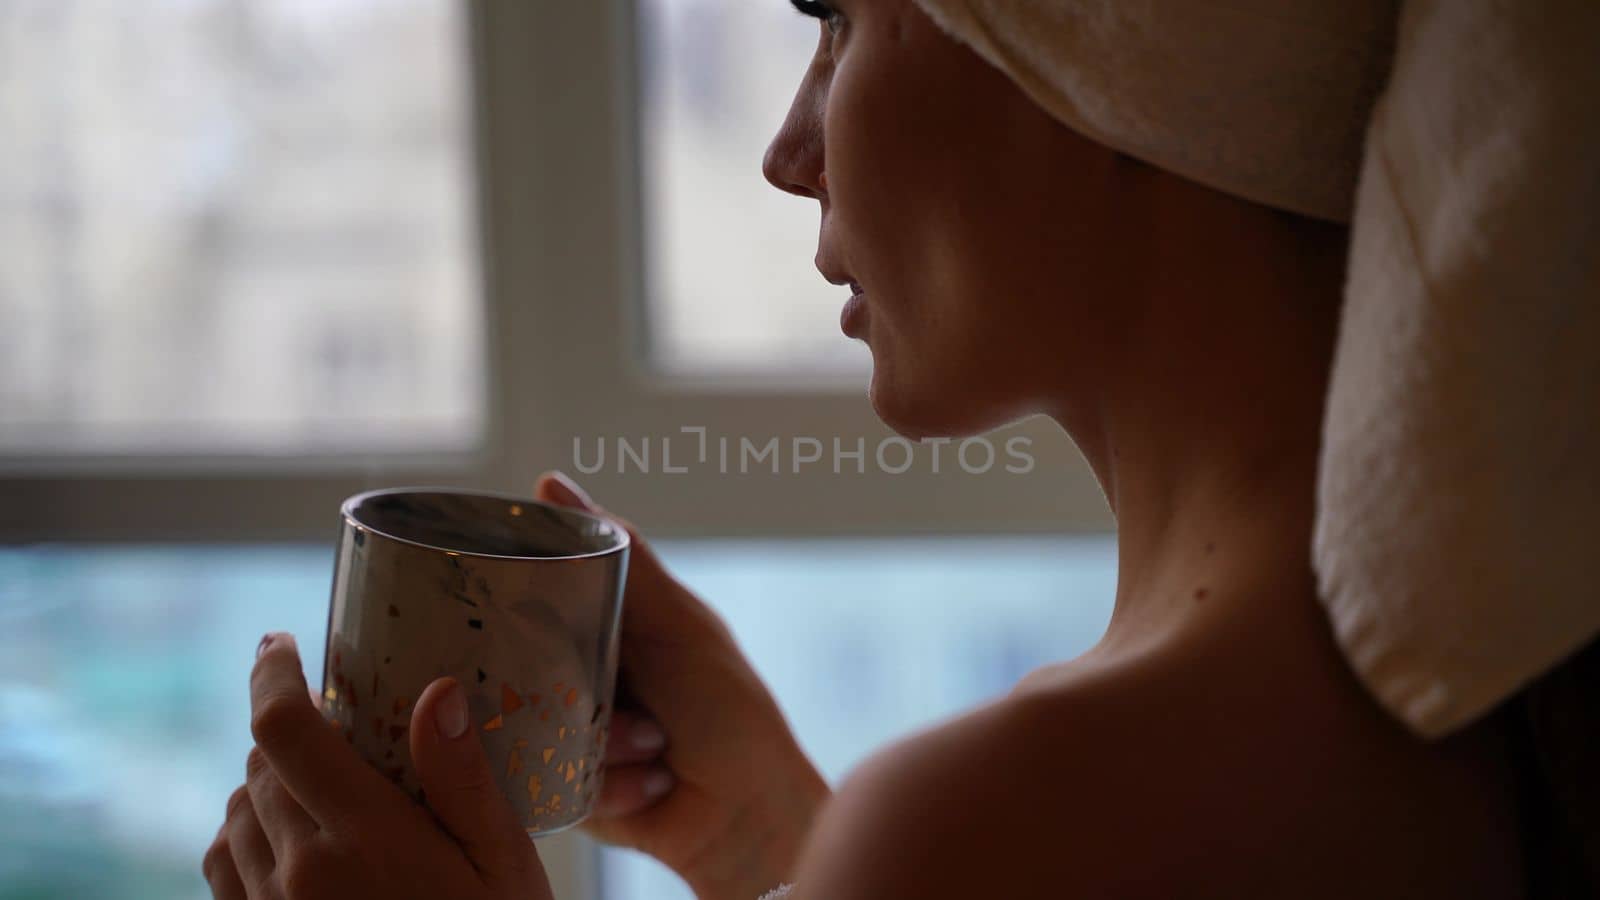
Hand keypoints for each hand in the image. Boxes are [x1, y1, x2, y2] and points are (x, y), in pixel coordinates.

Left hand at [203, 632, 553, 899]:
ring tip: (321, 790)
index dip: (273, 674)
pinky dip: (247, 839)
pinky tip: (294, 845)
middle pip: (261, 766)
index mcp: (362, 839)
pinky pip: (226, 869)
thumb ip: (462, 778)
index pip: (286, 730)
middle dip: (293, 736)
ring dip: (268, 788)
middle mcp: (299, 872)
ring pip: (236, 815)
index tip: (279, 643)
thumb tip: (437, 690)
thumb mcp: (503, 863)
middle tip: (342, 733)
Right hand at [536, 472, 829, 899]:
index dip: (522, 604)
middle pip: (521, 666)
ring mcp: (568, 734)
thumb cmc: (728, 707)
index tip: (528, 614)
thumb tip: (550, 482)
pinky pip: (552, 781)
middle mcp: (577, 676)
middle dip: (575, 687)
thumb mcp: (676, 621)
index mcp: (603, 627)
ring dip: (606, 741)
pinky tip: (651, 782)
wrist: (747, 811)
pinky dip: (609, 785)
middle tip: (620, 695)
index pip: (532, 598)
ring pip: (536, 728)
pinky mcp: (564, 789)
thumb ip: (622, 557)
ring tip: (655, 745)